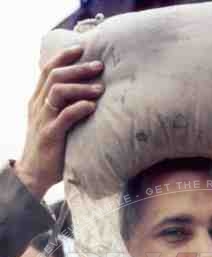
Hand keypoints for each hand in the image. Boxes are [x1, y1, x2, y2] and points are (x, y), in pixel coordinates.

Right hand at [14, 46, 103, 198]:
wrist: (33, 175)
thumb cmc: (49, 149)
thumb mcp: (52, 123)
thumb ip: (63, 108)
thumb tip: (86, 96)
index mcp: (38, 101)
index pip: (48, 70)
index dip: (64, 56)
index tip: (82, 49)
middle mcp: (38, 106)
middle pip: (55, 76)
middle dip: (78, 68)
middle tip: (99, 66)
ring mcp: (43, 120)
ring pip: (58, 92)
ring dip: (81, 87)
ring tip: (100, 88)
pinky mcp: (50, 136)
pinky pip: (64, 116)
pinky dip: (79, 108)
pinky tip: (92, 107)